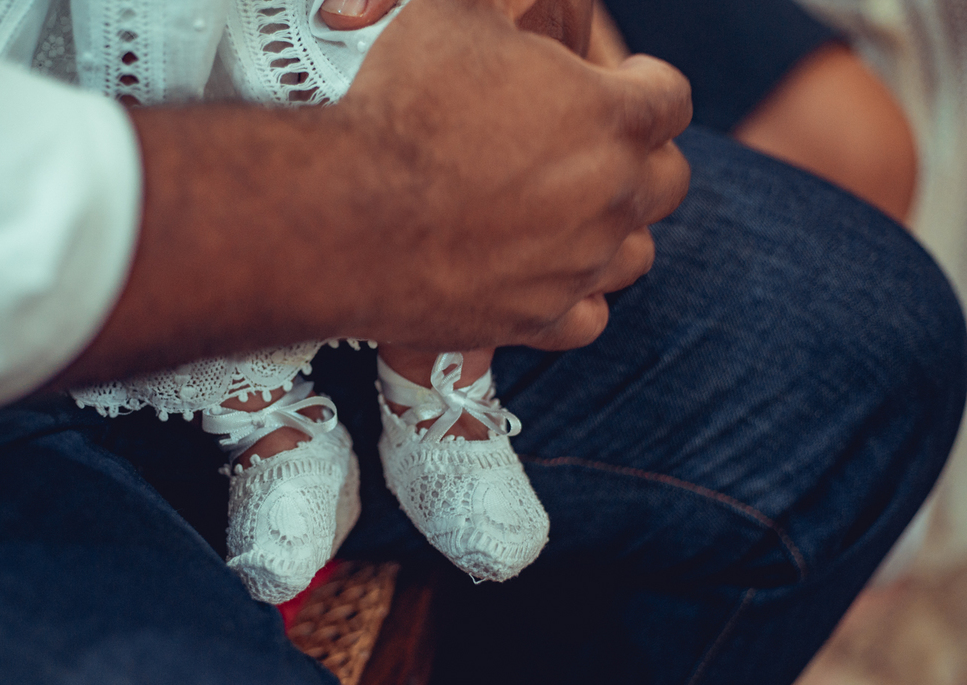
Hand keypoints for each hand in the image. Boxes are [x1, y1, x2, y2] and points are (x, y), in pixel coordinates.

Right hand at [336, 0, 690, 350]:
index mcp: (610, 116)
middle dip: (642, 159)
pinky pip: (589, 320)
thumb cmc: (398, 108)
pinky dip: (576, 299)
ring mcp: (577, 266)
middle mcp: (610, 197)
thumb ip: (512, 0)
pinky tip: (549, 278)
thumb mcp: (457, 11)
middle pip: (668, 181)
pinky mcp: (536, 321)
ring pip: (635, 255)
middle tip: (595, 149)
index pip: (672, 99)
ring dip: (615, 231)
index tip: (623, 83)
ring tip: (574, 216)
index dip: (646, 84)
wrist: (344, 215)